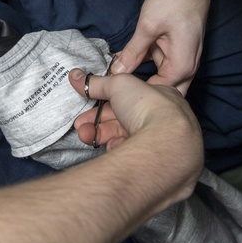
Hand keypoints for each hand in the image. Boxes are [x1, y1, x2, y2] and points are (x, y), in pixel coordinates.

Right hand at [67, 68, 202, 203]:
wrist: (165, 145)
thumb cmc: (150, 109)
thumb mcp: (118, 85)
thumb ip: (97, 83)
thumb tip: (76, 77)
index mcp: (163, 98)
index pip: (131, 99)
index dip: (107, 102)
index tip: (89, 106)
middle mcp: (164, 122)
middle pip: (125, 121)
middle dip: (98, 123)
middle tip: (81, 126)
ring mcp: (162, 144)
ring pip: (126, 140)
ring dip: (101, 137)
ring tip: (85, 137)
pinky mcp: (157, 165)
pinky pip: (133, 158)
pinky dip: (118, 153)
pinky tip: (111, 150)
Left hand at [113, 0, 210, 94]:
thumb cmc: (174, 1)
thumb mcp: (148, 26)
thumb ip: (133, 52)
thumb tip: (117, 72)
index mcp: (182, 66)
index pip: (158, 93)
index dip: (136, 95)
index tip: (114, 96)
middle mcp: (186, 67)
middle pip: (162, 90)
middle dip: (141, 92)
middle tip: (115, 92)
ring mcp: (182, 58)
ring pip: (159, 76)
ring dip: (140, 75)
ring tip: (115, 75)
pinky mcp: (176, 50)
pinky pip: (159, 63)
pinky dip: (144, 62)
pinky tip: (124, 59)